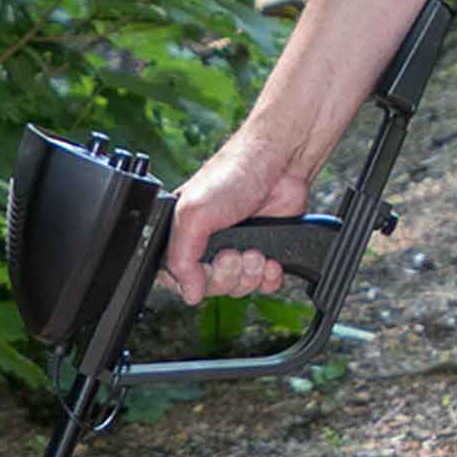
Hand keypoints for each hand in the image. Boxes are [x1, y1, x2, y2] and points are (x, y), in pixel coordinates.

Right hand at [162, 132, 310, 307]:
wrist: (279, 164)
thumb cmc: (232, 175)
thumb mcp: (192, 214)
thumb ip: (180, 258)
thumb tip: (189, 292)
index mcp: (183, 236)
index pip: (177, 279)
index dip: (192, 282)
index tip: (205, 268)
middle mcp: (208, 245)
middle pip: (211, 288)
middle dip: (226, 275)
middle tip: (233, 254)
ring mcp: (237, 250)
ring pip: (239, 288)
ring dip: (250, 274)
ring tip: (255, 251)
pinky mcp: (264, 253)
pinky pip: (264, 285)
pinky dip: (269, 277)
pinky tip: (270, 260)